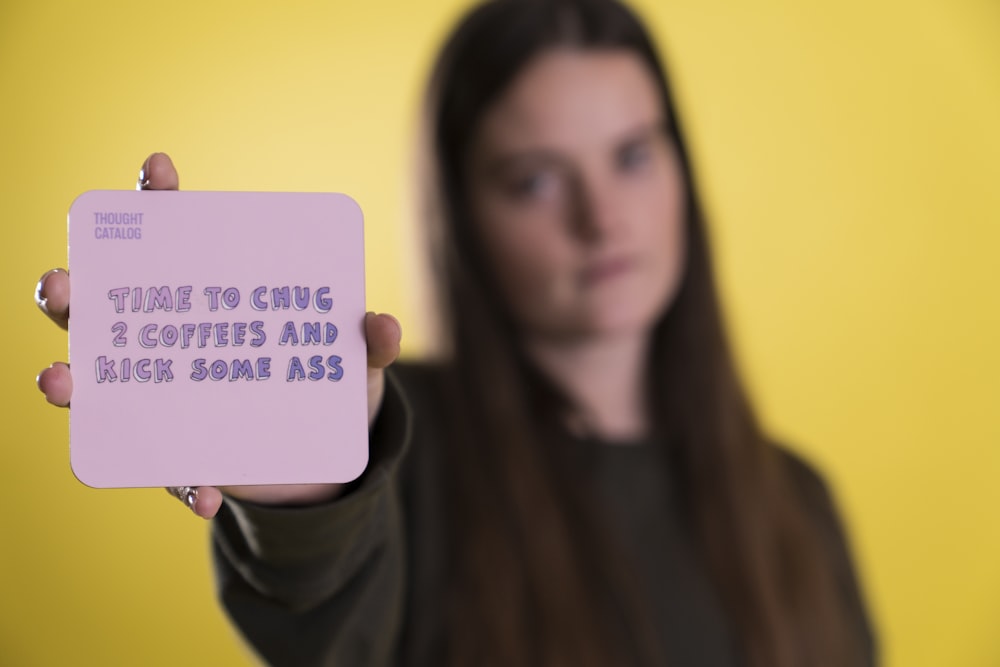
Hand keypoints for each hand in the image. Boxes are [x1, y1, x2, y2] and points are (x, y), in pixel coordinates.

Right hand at [35, 153, 401, 517]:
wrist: (326, 456)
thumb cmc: (329, 384)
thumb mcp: (354, 362)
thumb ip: (369, 343)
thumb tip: (380, 326)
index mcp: (212, 295)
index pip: (171, 234)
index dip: (156, 199)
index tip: (158, 171)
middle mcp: (171, 340)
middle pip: (102, 304)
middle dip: (71, 291)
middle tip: (66, 285)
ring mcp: (164, 397)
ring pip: (96, 380)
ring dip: (69, 376)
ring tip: (64, 379)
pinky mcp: (178, 454)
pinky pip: (165, 468)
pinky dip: (184, 483)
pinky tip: (208, 494)